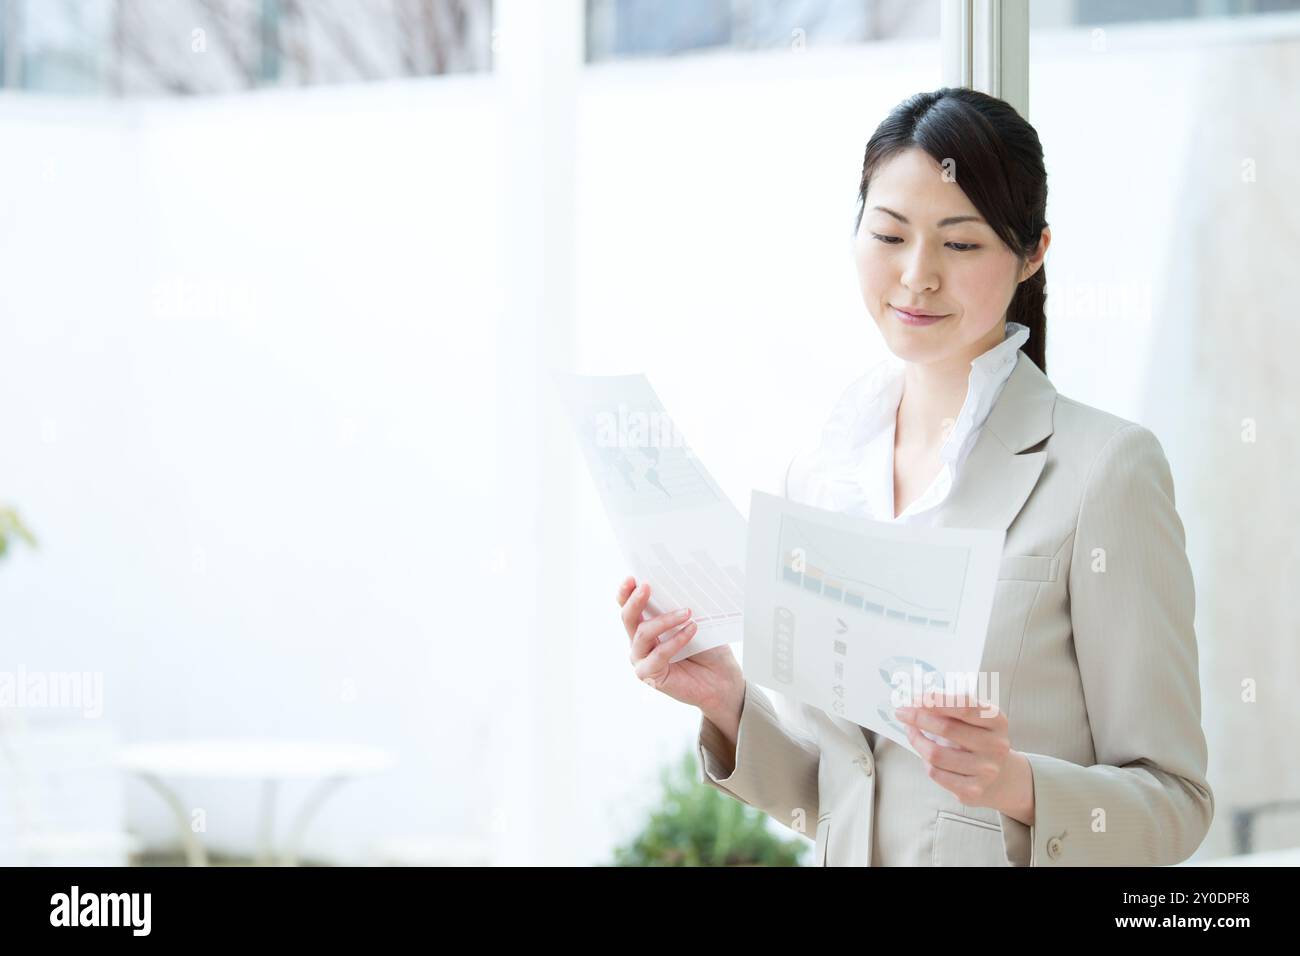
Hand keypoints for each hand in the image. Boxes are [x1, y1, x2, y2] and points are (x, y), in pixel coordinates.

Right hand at [618, 576, 742, 713]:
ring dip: (664, 620)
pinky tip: (691, 630)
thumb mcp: (695, 622)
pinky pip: (658, 654)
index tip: (633, 577)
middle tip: (647, 586)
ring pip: (642, 634)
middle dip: (635, 600)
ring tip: (686, 612)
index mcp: (646, 625)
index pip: (629, 606)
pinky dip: (675, 640)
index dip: (626, 592)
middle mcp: (639, 642)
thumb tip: (678, 585)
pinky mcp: (650, 675)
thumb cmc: (709, 650)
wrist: (722, 679)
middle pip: (628, 617)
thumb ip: (680, 608)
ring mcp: (642, 659)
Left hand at [895, 696, 1034, 823]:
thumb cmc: (978, 739)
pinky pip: (936, 773)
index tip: (915, 697)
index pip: (964, 706)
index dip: (937, 700)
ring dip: (916, 740)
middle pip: (946, 728)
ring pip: (936, 754)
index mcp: (997, 721)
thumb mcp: (976, 719)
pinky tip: (925, 754)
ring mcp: (986, 770)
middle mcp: (996, 746)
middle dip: (918, 717)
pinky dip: (925, 761)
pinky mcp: (973, 790)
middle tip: (901, 712)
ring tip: (911, 731)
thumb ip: (952, 708)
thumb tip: (914, 702)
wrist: (1000, 776)